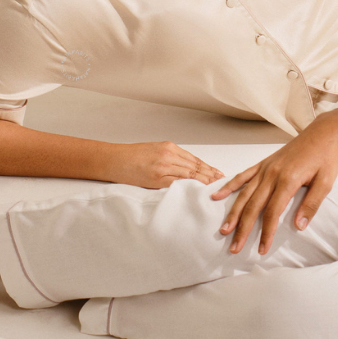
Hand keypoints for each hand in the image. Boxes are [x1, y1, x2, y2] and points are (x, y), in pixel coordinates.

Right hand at [106, 141, 223, 188]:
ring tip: (216, 187)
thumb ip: (170, 158)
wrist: (113, 159)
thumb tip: (186, 169)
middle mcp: (169, 155)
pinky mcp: (156, 178)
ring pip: (189, 175)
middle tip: (224, 182)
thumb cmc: (131, 157)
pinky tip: (198, 191)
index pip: (194, 160)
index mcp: (169, 147)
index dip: (208, 168)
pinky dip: (189, 187)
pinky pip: (177, 183)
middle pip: (195, 167)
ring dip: (204, 182)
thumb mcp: (154, 151)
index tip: (219, 173)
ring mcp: (163, 166)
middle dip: (210, 175)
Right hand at [210, 108, 337, 253]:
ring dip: (233, 213)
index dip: (266, 233)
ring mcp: (266, 167)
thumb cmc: (326, 157)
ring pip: (245, 193)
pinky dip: (229, 186)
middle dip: (243, 229)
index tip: (262, 249)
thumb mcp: (326, 182)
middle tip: (234, 248)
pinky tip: (217, 195)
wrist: (322, 132)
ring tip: (224, 230)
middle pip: (253, 206)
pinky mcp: (264, 162)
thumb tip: (299, 227)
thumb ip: (311, 204)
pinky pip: (243, 175)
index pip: (272, 212)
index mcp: (288, 180)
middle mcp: (272, 174)